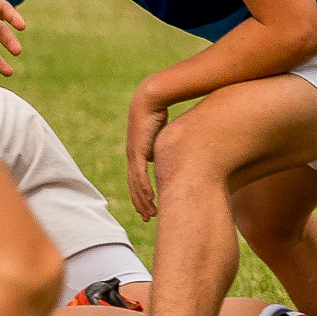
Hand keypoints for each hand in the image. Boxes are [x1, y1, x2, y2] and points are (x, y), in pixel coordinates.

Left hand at [126, 80, 170, 219]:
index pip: (139, 179)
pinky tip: (151, 199)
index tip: (152, 206)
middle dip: (141, 204)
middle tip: (148, 218)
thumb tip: (183, 151)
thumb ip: (170, 145)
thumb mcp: (168, 133)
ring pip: (136, 184)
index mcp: (139, 153)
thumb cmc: (160, 111)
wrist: (150, 97)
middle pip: (135, 186)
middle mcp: (133, 156)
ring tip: (150, 215)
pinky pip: (140, 175)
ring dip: (143, 201)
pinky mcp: (137, 151)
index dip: (144, 194)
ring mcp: (133, 155)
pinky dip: (144, 188)